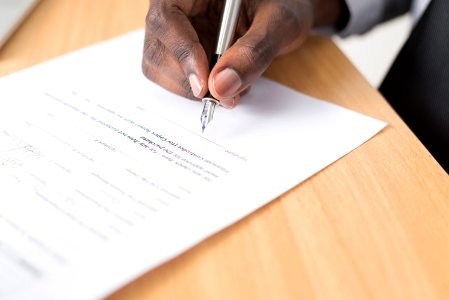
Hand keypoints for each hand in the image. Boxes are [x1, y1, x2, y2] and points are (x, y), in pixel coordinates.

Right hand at [143, 0, 341, 107]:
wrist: (285, 10)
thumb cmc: (284, 4)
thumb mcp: (279, 22)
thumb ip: (253, 52)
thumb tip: (222, 87)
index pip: (167, 18)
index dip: (182, 54)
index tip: (204, 86)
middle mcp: (178, 6)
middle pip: (157, 47)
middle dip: (187, 79)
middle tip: (222, 96)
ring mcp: (177, 30)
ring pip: (160, 66)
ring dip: (191, 88)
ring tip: (230, 88)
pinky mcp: (182, 50)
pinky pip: (175, 76)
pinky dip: (197, 89)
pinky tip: (224, 82)